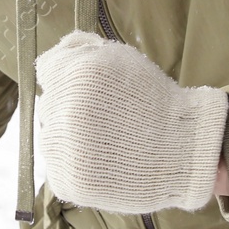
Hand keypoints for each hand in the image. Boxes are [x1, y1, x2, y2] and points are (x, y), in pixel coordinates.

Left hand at [35, 31, 228, 213]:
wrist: (181, 153)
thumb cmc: (153, 102)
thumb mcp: (121, 59)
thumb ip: (82, 48)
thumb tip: (55, 52)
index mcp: (79, 76)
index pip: (47, 70)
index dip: (68, 78)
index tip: (88, 90)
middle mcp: (66, 111)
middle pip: (48, 105)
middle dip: (70, 108)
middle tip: (103, 120)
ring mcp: (63, 150)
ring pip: (50, 136)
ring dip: (69, 137)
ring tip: (104, 142)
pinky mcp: (66, 181)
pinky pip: (56, 166)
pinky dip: (73, 163)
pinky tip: (100, 160)